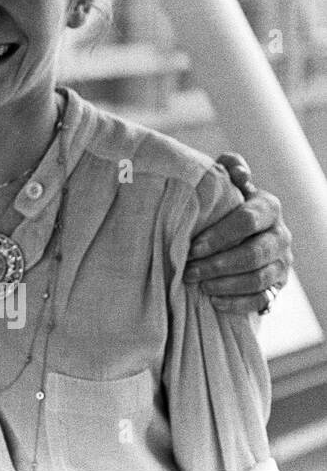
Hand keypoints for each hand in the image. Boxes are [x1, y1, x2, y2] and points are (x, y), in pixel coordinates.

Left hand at [185, 153, 292, 313]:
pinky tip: (213, 301)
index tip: (191, 247)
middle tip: (189, 270)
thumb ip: (227, 170)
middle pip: (254, 254)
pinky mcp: (278, 285)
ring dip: (225, 284)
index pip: (247, 221)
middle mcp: (280, 235)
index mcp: (267, 207)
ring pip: (259, 278)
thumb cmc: (223, 206)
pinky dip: (237, 302)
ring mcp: (282, 262)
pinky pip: (263, 299)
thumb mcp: (224, 185)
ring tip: (197, 285)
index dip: (219, 236)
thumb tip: (235, 168)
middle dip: (218, 264)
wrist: (238, 234)